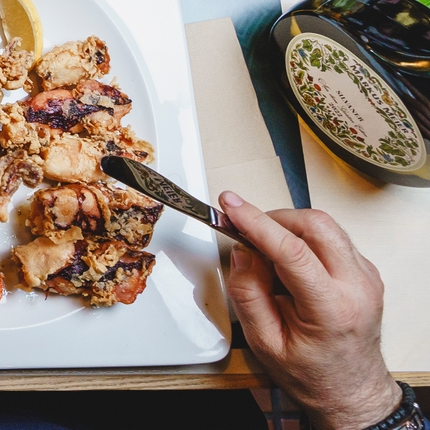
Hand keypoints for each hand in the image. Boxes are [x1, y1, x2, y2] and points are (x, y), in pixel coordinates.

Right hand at [221, 193, 398, 429]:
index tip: (231, 205)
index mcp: (332, 309)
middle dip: (274, 218)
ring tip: (267, 251)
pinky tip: (289, 262)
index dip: (256, 222)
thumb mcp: (265, 343)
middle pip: (316, 225)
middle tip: (247, 228)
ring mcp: (366, 278)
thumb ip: (248, 294)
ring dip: (289, 227)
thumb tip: (242, 253)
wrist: (351, 390)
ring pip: (326, 226)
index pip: (293, 250)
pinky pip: (332, 238)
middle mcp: (357, 288)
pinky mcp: (365, 272)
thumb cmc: (312, 374)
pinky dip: (304, 239)